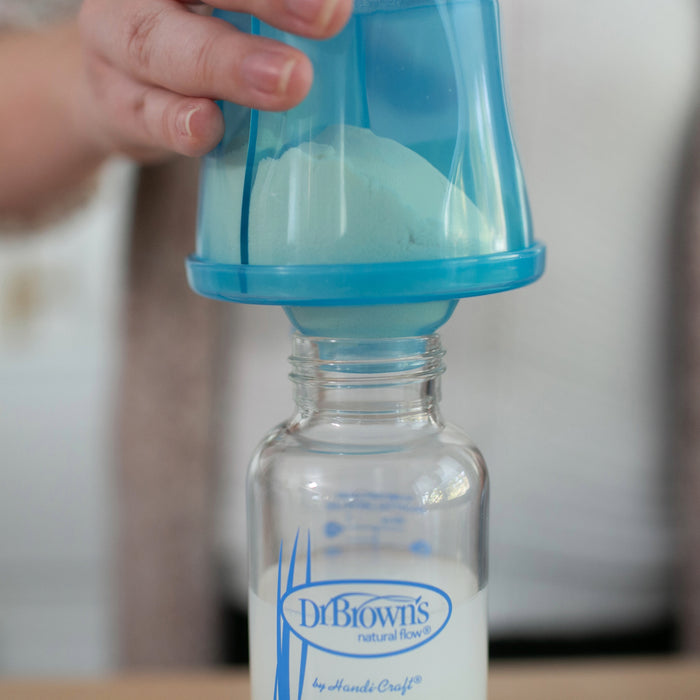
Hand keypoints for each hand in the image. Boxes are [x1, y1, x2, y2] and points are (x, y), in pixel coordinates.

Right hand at [77, 0, 352, 160]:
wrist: (121, 91)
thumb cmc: (193, 43)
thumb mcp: (228, 13)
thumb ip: (270, 16)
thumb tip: (345, 17)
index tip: (336, 1)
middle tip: (332, 14)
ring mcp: (117, 45)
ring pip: (161, 47)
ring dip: (228, 66)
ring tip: (290, 82)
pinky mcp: (117, 104)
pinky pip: (145, 113)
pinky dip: (178, 123)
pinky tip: (208, 127)